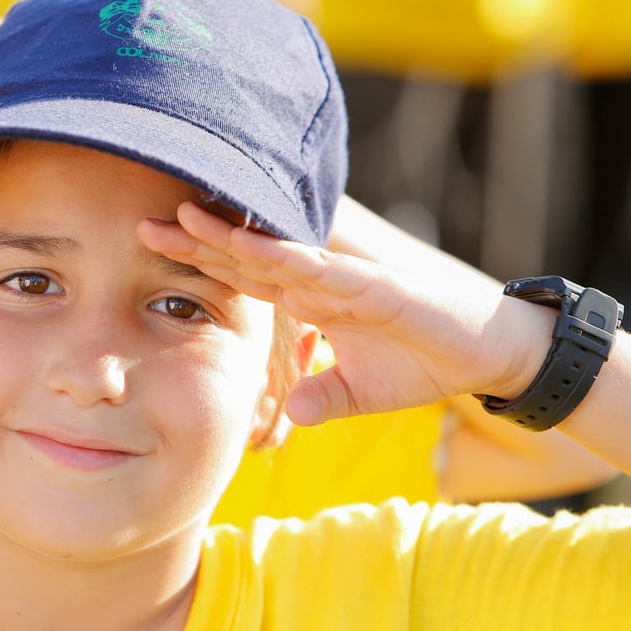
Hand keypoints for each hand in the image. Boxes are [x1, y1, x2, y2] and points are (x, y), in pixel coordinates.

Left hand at [138, 203, 553, 425]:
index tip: (153, 252)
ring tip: (187, 217)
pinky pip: (327, 275)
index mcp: (310, 300)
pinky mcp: (377, 289)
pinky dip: (293, 261)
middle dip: (198, 242)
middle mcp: (321, 282)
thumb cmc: (422, 363)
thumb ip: (319, 397)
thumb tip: (287, 413)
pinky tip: (257, 248)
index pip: (243, 276)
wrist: (485, 355)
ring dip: (233, 238)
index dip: (200, 263)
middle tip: (146, 222)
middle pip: (247, 256)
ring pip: (278, 254)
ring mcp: (347, 281)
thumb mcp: (357, 392)